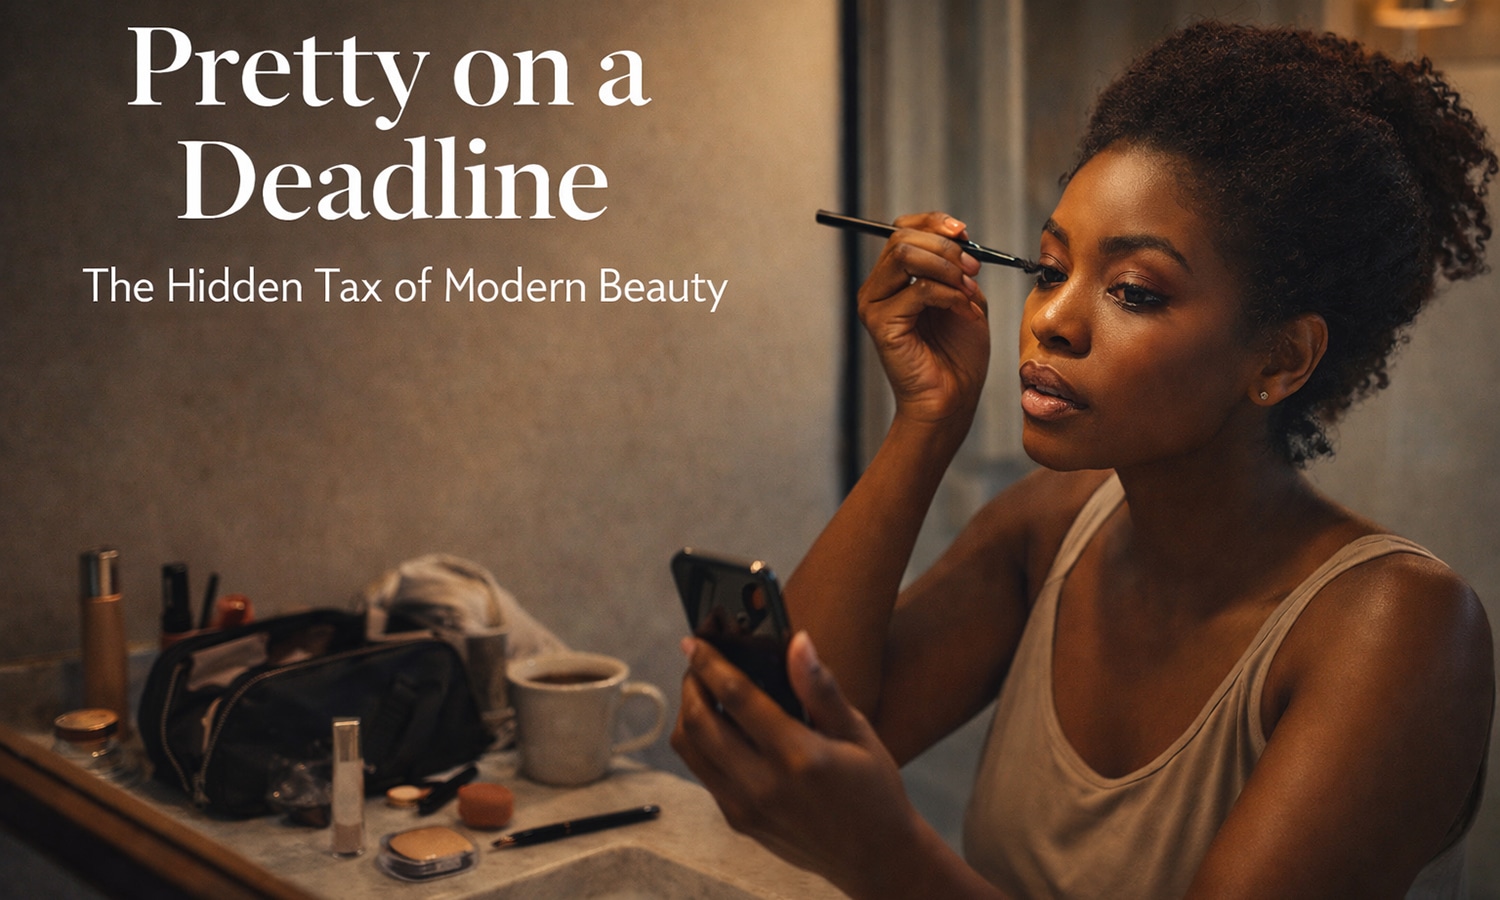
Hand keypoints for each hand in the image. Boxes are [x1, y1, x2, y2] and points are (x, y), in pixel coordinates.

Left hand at [672, 632, 922, 897]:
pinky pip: (704, 774)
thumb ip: (820, 687)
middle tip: (696, 664)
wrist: (876, 858)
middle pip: (698, 722)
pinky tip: (720, 730)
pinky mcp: (740, 822)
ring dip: (687, 715)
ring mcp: (746, 807)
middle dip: (690, 684)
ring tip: (702, 693)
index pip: (736, 696)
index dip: (709, 663)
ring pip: (690, 751)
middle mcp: (764, 783)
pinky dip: (701, 745)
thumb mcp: (857, 732)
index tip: (693, 642)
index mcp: (797, 755)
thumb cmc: (874, 790)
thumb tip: (798, 642)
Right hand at [857, 212, 990, 424]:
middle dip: (946, 248)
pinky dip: (951, 296)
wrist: (954, 396)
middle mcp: (877, 288)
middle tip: (974, 270)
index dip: (934, 222)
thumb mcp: (964, 293)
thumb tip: (957, 233)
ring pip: (906, 256)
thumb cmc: (959, 352)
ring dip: (947, 270)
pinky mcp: (881, 324)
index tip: (965, 234)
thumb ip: (956, 263)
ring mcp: (874, 305)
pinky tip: (965, 314)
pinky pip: (918, 290)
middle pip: (903, 238)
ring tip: (969, 294)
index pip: (902, 229)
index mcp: (894, 278)